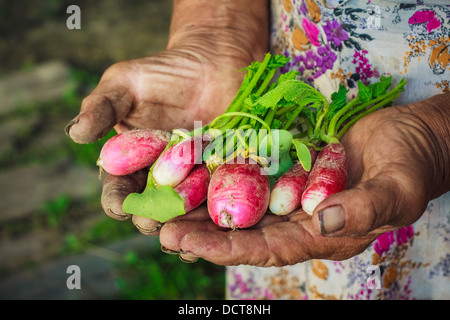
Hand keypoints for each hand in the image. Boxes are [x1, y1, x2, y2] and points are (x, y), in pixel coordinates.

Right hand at [65, 43, 257, 230]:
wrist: (211, 62)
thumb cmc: (163, 72)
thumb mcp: (125, 83)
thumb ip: (101, 107)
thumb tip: (74, 133)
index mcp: (133, 163)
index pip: (120, 189)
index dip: (117, 201)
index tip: (120, 207)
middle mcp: (162, 178)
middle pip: (153, 207)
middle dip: (151, 217)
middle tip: (154, 221)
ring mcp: (195, 178)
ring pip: (188, 208)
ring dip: (185, 221)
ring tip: (186, 229)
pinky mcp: (224, 173)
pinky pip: (221, 193)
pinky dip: (219, 204)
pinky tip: (219, 214)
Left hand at [159, 94, 449, 265]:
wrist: (411, 138)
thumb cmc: (410, 166)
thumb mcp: (397, 189)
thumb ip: (366, 208)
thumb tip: (324, 218)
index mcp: (319, 235)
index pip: (264, 249)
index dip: (223, 248)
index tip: (186, 242)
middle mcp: (297, 218)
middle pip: (241, 230)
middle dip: (200, 230)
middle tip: (158, 226)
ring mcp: (289, 191)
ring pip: (238, 203)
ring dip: (202, 203)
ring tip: (163, 201)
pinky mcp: (285, 165)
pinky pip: (248, 172)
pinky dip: (220, 172)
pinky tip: (192, 167)